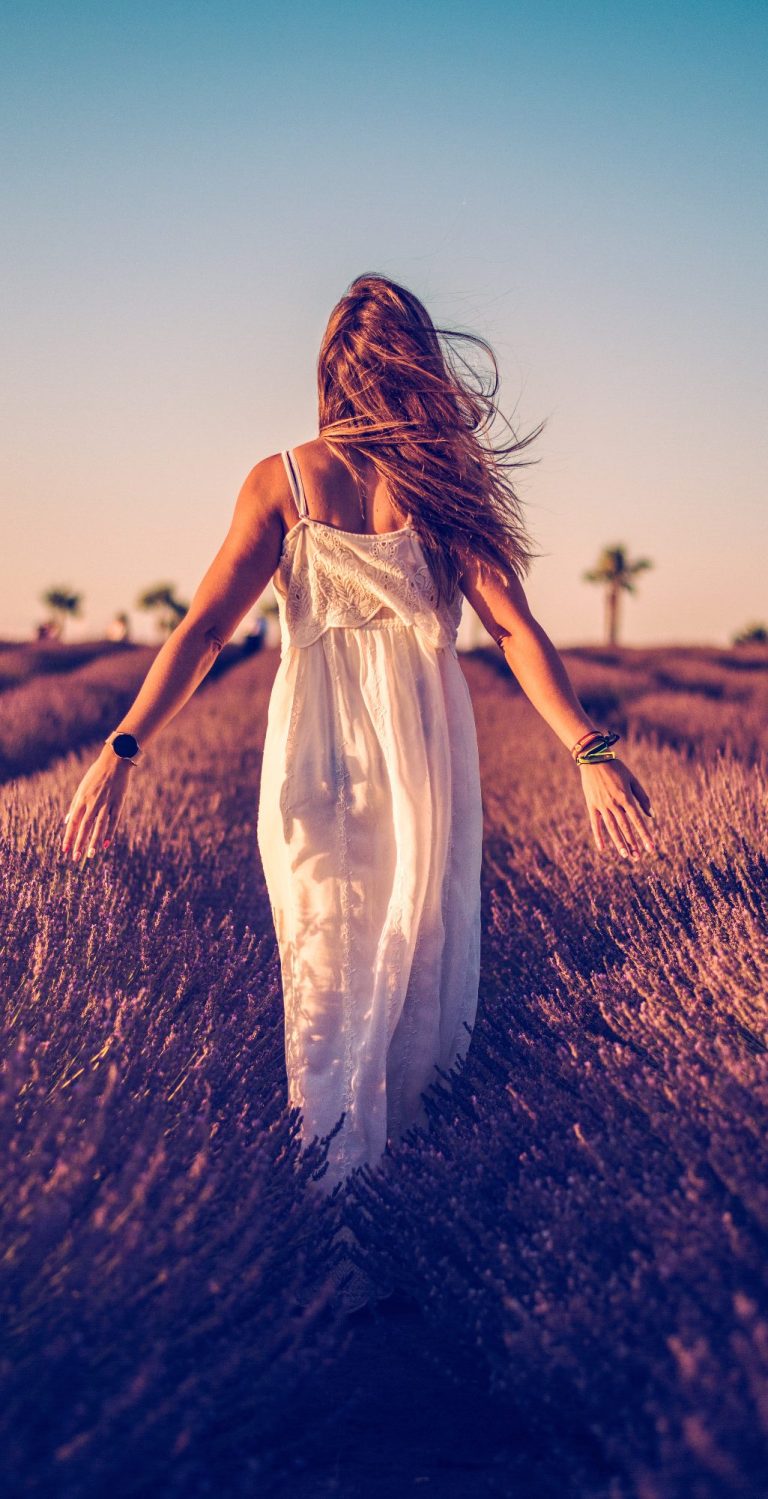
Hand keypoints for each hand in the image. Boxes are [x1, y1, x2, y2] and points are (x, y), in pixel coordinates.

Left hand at [61, 748, 133, 862]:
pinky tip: (106, 845)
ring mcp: (107, 803)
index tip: (64, 850)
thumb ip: (74, 805)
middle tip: (75, 858)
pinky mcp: (118, 803)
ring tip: (91, 855)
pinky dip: (109, 833)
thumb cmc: (96, 775)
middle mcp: (93, 802)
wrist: (115, 761)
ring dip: (94, 841)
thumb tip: (67, 822)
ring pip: (99, 826)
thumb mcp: (82, 788)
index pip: (73, 821)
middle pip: (85, 826)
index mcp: (82, 799)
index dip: (69, 836)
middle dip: (79, 843)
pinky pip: (114, 821)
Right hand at [578, 756, 655, 860]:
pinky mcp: (592, 805)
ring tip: (626, 855)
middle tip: (638, 857)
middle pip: (625, 827)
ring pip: (611, 828)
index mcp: (626, 797)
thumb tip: (651, 815)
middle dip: (633, 843)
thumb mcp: (632, 780)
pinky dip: (599, 836)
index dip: (645, 835)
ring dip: (619, 843)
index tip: (651, 847)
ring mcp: (602, 805)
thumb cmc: (616, 768)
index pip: (638, 820)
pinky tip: (603, 848)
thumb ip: (643, 797)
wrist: (594, 759)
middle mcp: (614, 803)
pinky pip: (595, 824)